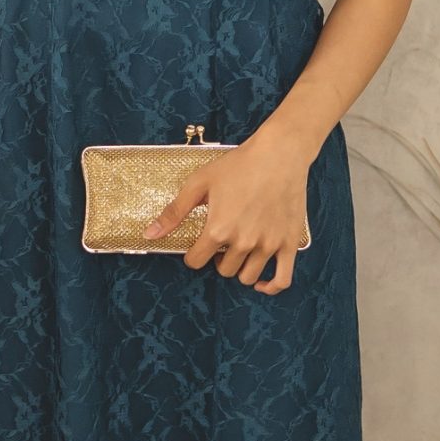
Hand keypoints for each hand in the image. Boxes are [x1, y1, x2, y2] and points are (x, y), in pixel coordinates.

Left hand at [143, 132, 311, 291]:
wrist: (279, 153)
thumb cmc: (239, 164)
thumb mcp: (199, 183)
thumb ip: (174, 212)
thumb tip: (150, 234)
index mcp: (218, 229)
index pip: (196, 262)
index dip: (193, 255)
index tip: (198, 246)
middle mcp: (243, 242)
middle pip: (223, 270)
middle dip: (217, 260)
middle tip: (222, 243)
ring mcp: (268, 245)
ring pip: (247, 277)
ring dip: (239, 269)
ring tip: (239, 251)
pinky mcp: (289, 243)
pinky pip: (282, 279)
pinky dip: (271, 287)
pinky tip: (262, 283)